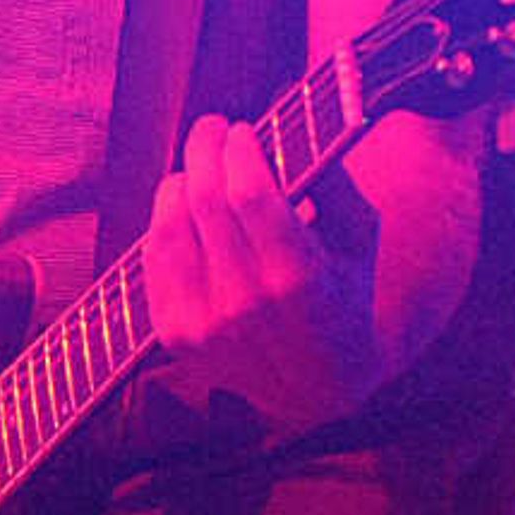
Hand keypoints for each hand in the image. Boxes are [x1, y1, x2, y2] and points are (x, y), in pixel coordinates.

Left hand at [137, 113, 379, 437]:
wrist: (322, 385)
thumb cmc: (345, 296)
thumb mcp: (360, 239)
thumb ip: (334, 180)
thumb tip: (292, 129)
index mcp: (299, 279)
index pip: (249, 192)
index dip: (238, 150)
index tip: (241, 129)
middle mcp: (247, 305)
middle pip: (206, 199)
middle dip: (205, 150)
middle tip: (213, 128)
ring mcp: (205, 325)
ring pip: (171, 224)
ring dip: (179, 180)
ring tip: (196, 168)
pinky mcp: (176, 336)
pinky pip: (154, 257)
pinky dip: (164, 220)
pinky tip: (182, 206)